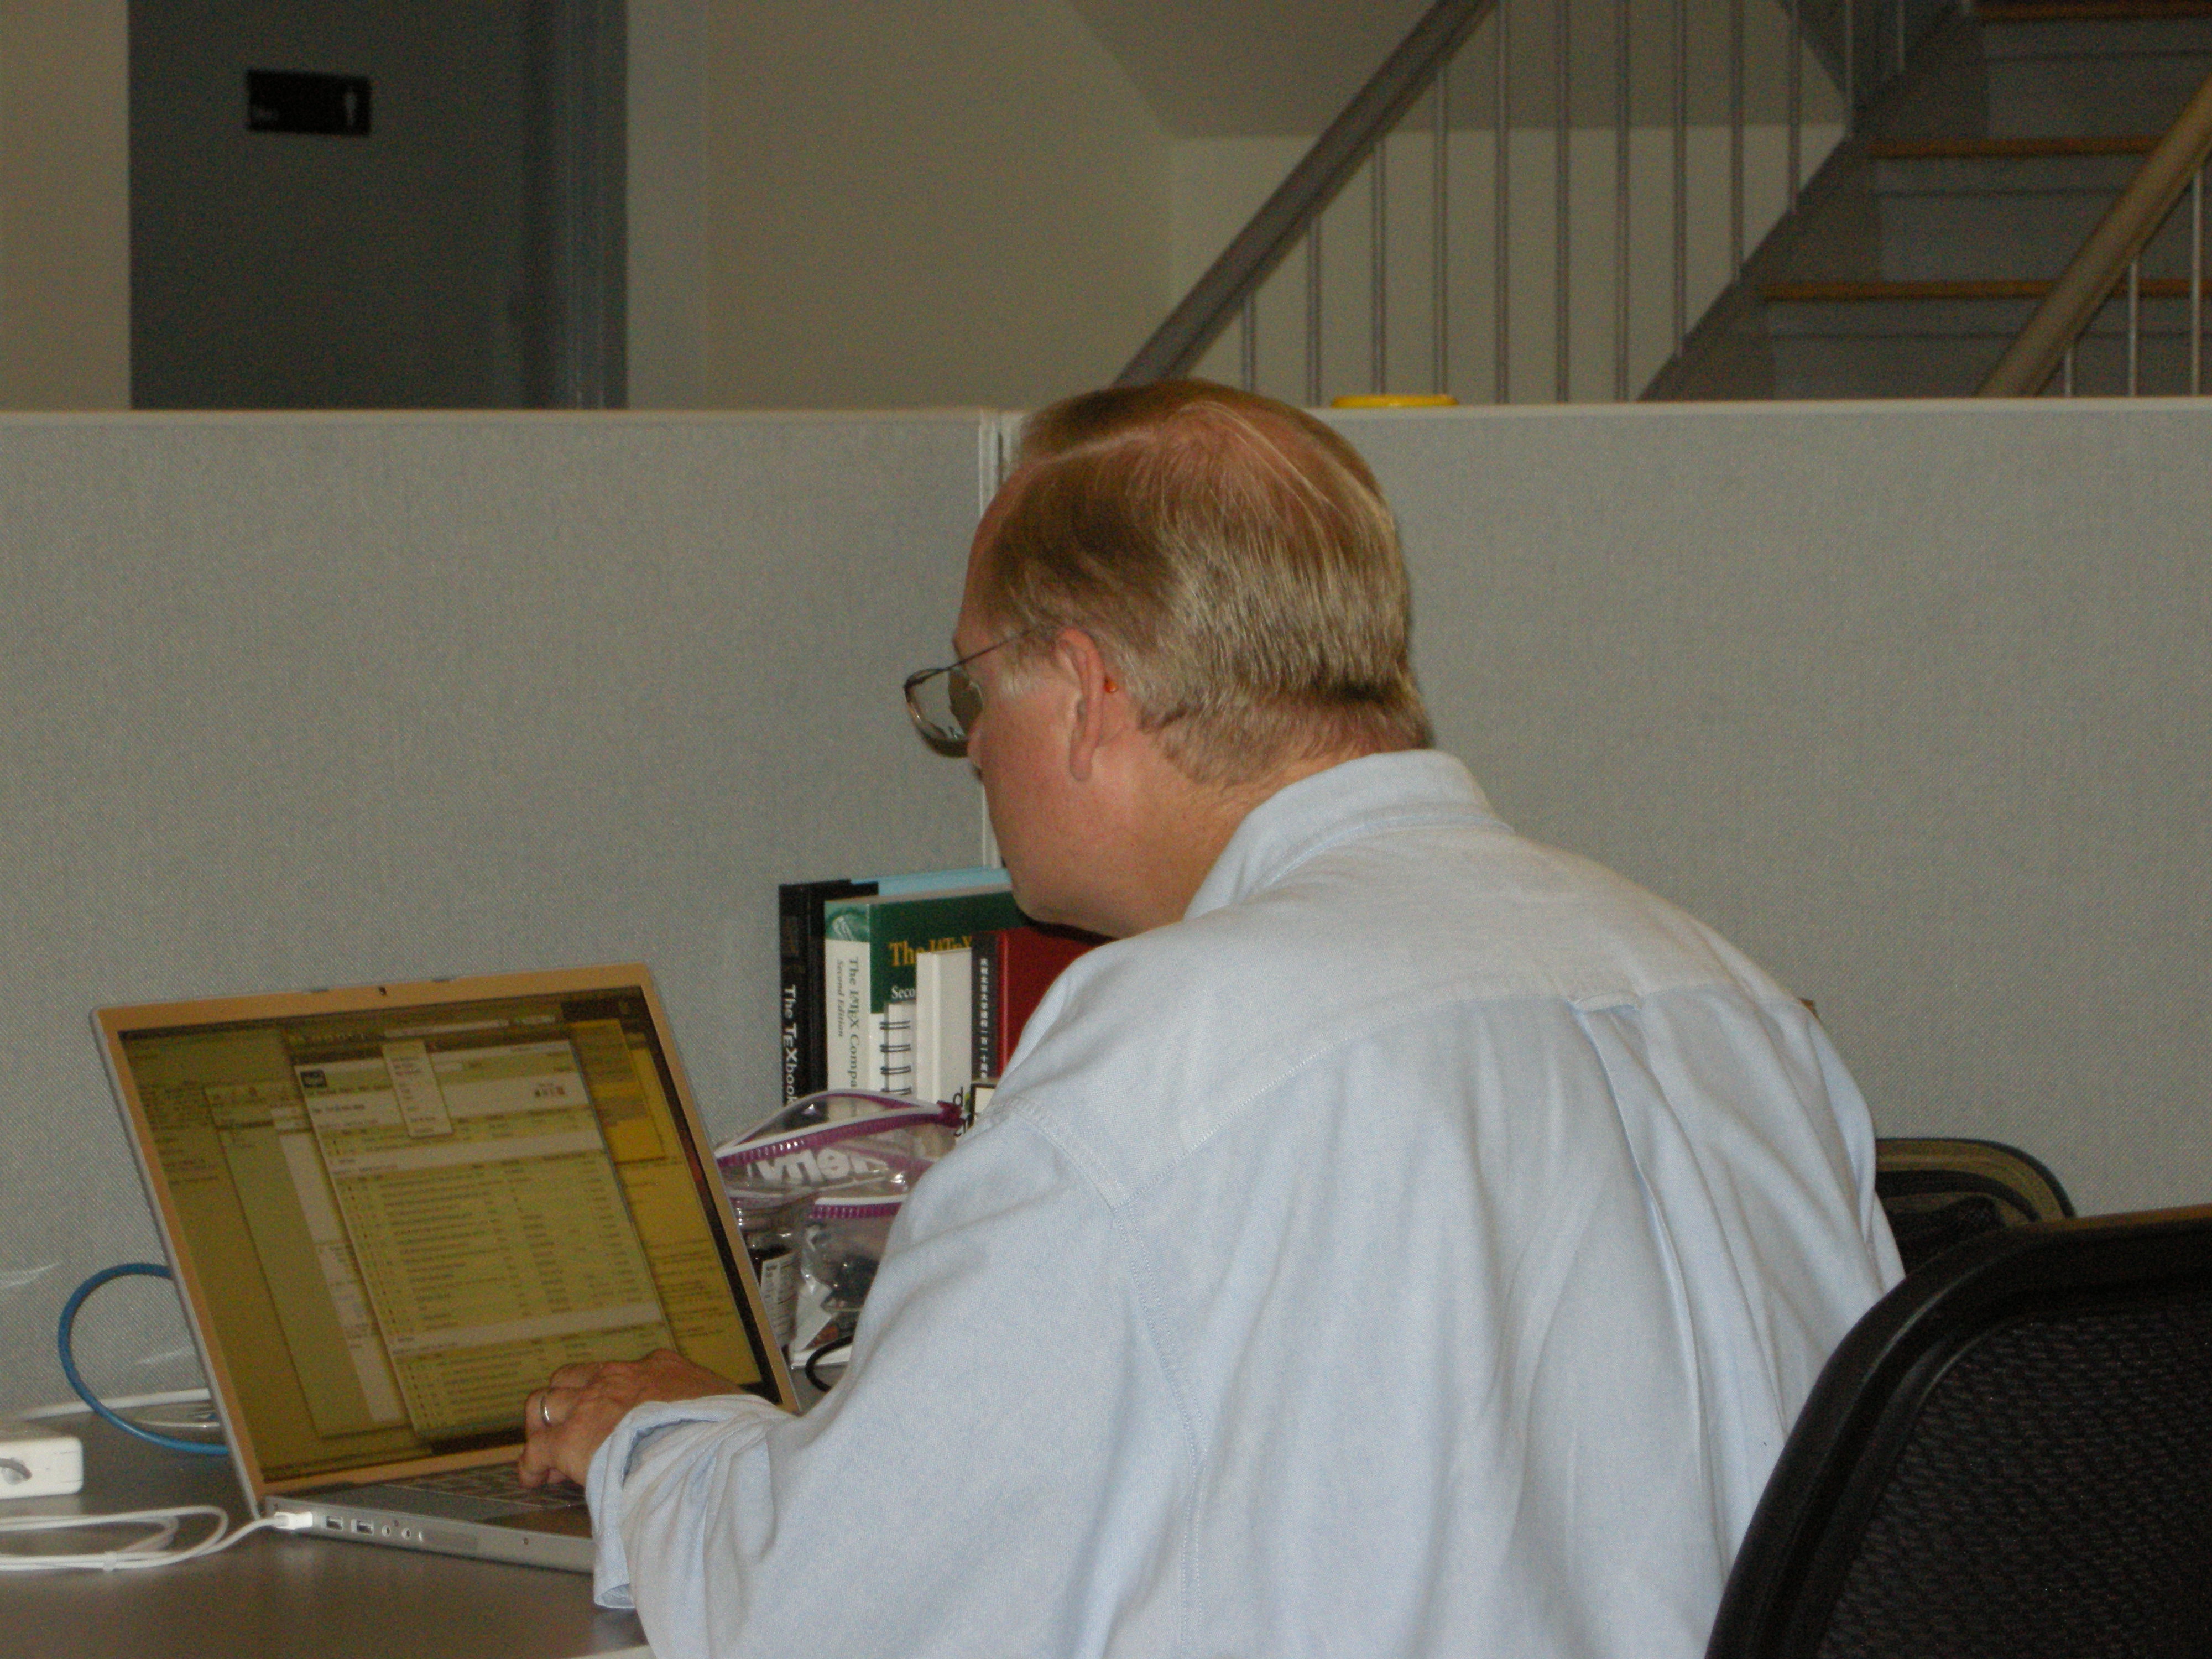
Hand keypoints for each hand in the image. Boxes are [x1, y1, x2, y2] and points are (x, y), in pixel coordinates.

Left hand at [517, 1349, 741, 1489]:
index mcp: (657, 1368)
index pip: (621, 1374)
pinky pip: (536, 1449)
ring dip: (544, 1426)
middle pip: (574, 1378)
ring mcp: (590, 1405)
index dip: (610, 1398)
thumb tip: (726, 1422)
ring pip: (545, 1402)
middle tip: (572, 1431)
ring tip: (546, 1453)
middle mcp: (618, 1378)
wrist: (702, 1445)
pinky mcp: (570, 1439)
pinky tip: (535, 1479)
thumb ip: (710, 1409)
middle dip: (569, 1402)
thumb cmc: (725, 1429)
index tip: (613, 1421)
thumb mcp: (725, 1404)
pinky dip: (532, 1464)